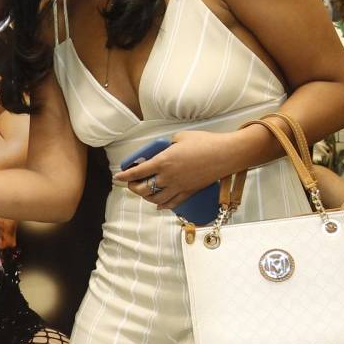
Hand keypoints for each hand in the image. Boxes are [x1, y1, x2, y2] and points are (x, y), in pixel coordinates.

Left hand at [112, 130, 231, 210]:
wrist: (226, 154)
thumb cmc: (205, 142)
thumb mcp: (180, 138)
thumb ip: (168, 146)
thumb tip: (164, 150)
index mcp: (163, 162)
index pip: (138, 172)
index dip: (125, 176)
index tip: (117, 177)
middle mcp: (168, 177)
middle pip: (144, 189)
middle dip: (133, 188)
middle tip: (131, 184)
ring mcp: (179, 187)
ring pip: (156, 199)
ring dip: (146, 197)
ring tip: (143, 192)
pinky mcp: (189, 192)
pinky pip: (172, 203)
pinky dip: (162, 205)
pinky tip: (158, 204)